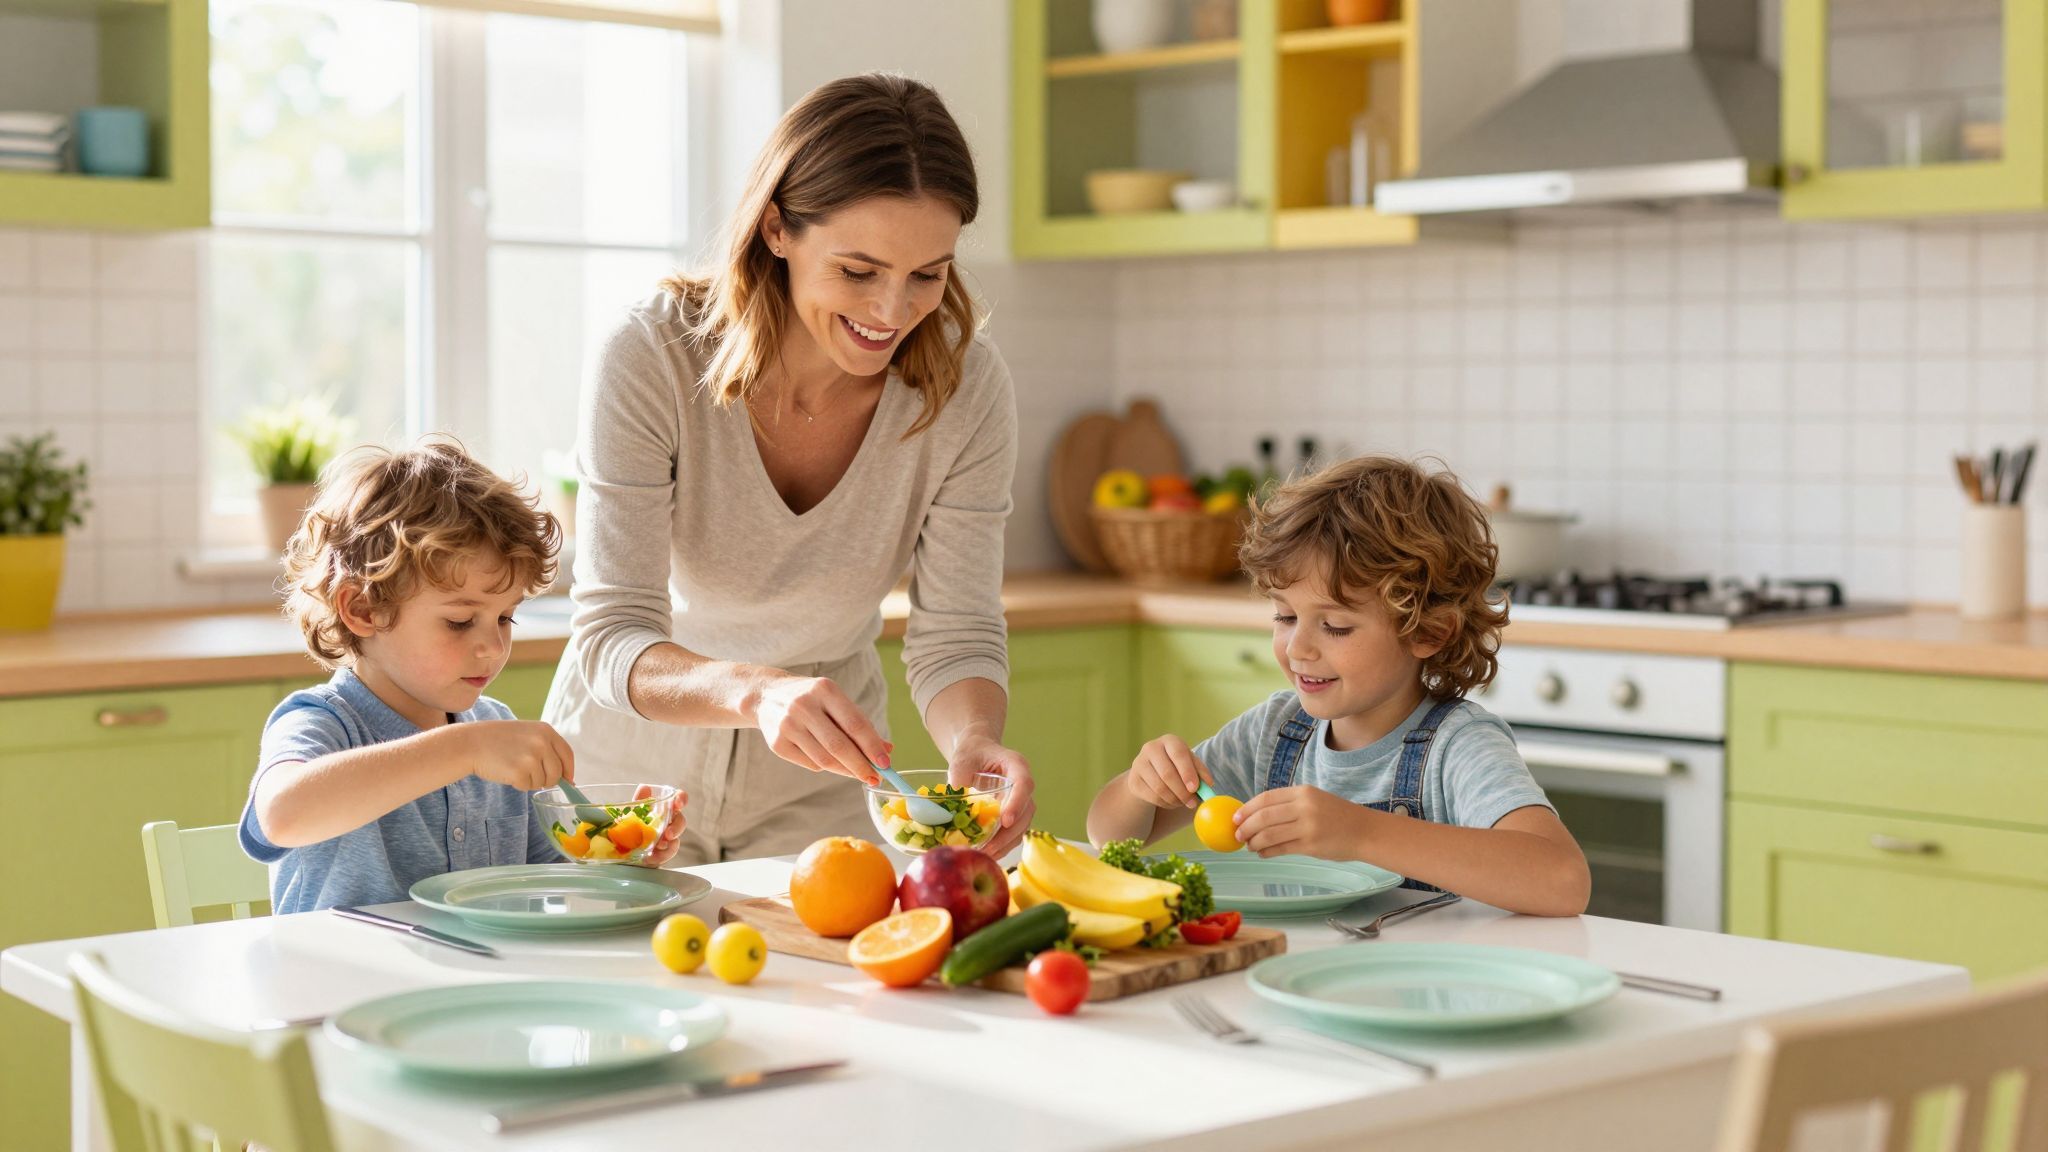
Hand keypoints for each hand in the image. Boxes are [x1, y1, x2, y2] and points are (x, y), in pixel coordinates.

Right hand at [458, 720, 574, 790]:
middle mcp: (542, 743)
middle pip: (557, 772)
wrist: (472, 743)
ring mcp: (531, 757)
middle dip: (548, 780)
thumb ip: (547, 749)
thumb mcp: (527, 734)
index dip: (568, 770)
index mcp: (546, 731)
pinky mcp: (520, 772)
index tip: (568, 780)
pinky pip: (528, 787)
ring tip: (514, 768)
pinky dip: (519, 785)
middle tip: (531, 776)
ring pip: (543, 782)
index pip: (567, 754)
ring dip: (531, 781)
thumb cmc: (499, 740)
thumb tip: (567, 778)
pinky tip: (507, 773)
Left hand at [632, 785, 688, 867]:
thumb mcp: (633, 813)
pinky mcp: (663, 853)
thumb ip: (639, 801)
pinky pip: (667, 855)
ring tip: (658, 846)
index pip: (678, 799)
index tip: (678, 803)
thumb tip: (645, 787)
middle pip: (681, 821)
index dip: (681, 799)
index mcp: (663, 809)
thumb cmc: (632, 827)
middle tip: (668, 834)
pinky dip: (660, 856)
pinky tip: (649, 857)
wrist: (624, 850)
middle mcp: (669, 822)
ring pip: (676, 840)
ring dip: (669, 843)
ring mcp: (668, 839)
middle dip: (677, 827)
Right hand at [750, 674, 886, 783]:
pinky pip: (810, 764)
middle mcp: (804, 705)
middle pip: (839, 746)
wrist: (766, 696)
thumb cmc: (812, 700)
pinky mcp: (777, 743)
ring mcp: (788, 725)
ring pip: (824, 759)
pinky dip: (826, 767)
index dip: (872, 746)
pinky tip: (831, 762)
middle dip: (861, 766)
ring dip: (846, 770)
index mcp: (825, 690)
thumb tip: (887, 751)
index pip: (855, 724)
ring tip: (858, 773)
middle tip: (875, 778)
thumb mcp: (835, 702)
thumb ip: (860, 724)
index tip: (886, 764)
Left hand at [948, 735, 1034, 858]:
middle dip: (1008, 833)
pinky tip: (986, 854)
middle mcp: (1023, 784)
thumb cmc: (971, 753)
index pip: (1023, 784)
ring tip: (985, 855)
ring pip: (1021, 825)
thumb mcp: (962, 760)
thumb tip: (955, 807)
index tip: (1005, 820)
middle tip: (989, 848)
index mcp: (1016, 765)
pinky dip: (1002, 845)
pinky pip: (1013, 832)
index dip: (1017, 803)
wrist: (977, 752)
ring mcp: (1020, 800)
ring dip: (1005, 843)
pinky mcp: (1013, 814)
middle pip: (1026, 811)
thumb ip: (959, 778)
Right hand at [1126, 735, 1213, 809]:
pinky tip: (1172, 802)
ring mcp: (1139, 764)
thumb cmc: (1177, 767)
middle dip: (1182, 791)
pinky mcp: (1134, 780)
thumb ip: (1201, 773)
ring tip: (1184, 802)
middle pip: (1167, 773)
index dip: (1187, 772)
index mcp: (1169, 741)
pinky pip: (1152, 796)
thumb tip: (1208, 785)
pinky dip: (1166, 803)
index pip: (1178, 754)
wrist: (1152, 773)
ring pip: (1159, 788)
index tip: (1195, 788)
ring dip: (1175, 799)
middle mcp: (1151, 748)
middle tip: (1192, 803)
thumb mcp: (1191, 765)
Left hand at [1233, 786, 1367, 859]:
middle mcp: (1304, 806)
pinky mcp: (1311, 845)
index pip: (1266, 798)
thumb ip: (1289, 805)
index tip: (1235, 818)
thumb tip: (1256, 815)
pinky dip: (1267, 852)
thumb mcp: (1314, 800)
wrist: (1365, 831)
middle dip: (1245, 827)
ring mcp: (1308, 826)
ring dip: (1254, 842)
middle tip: (1238, 836)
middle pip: (1264, 817)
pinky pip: (1281, 849)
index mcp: (1303, 792)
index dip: (1247, 808)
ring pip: (1269, 834)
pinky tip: (1263, 853)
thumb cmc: (1338, 817)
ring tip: (1250, 846)